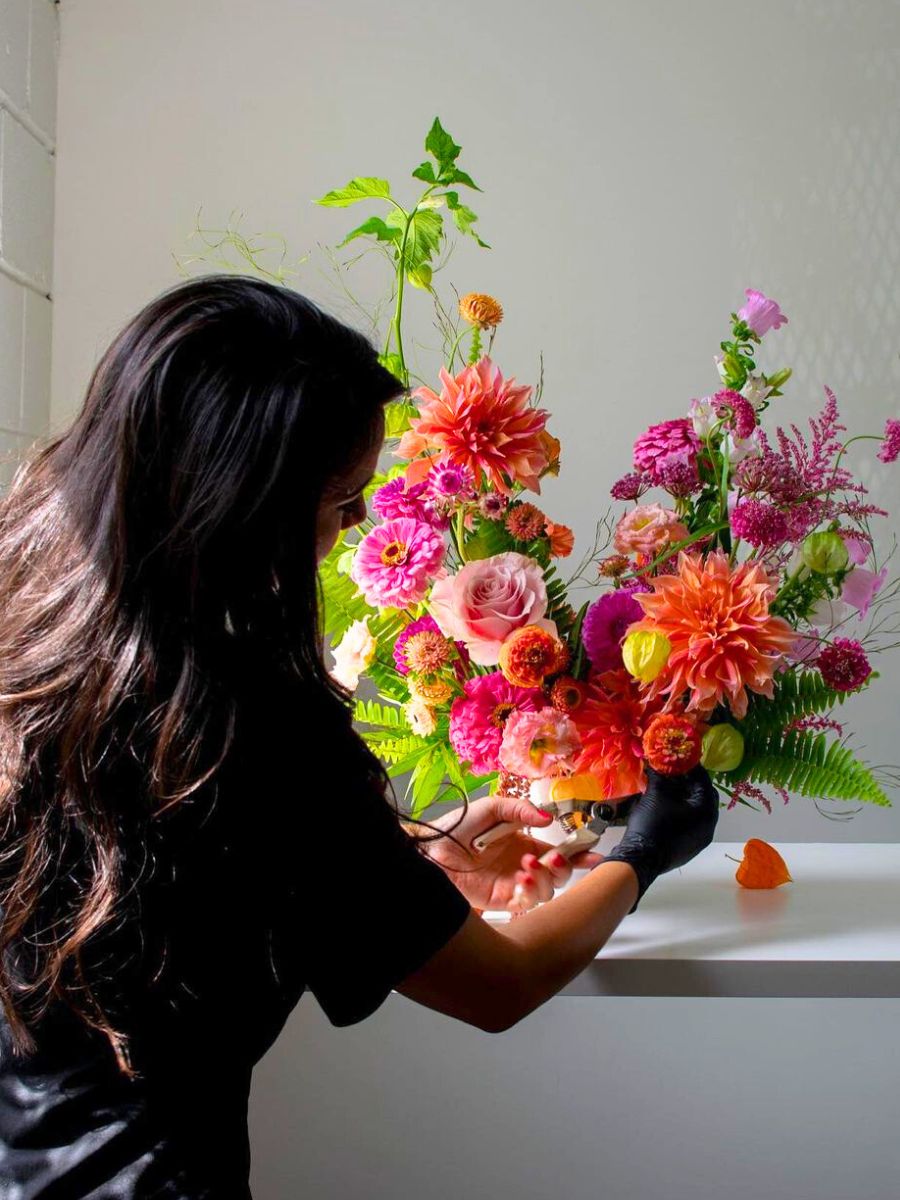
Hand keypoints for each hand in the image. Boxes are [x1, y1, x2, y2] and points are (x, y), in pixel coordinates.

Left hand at [421, 795, 601, 911]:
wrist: (431, 850)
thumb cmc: (457, 827)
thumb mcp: (492, 808)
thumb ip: (521, 810)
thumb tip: (547, 817)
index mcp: (525, 845)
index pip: (558, 853)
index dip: (578, 854)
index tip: (593, 853)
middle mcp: (523, 867)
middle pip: (558, 876)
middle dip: (564, 869)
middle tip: (557, 859)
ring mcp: (513, 885)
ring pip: (547, 892)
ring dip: (545, 879)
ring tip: (528, 866)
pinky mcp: (501, 900)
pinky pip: (527, 903)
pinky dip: (530, 892)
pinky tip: (521, 879)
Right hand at [604, 765, 719, 909]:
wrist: (641, 859)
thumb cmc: (652, 824)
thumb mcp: (655, 794)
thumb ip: (659, 775)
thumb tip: (657, 761)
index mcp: (706, 810)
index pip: (704, 781)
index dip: (691, 767)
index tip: (680, 759)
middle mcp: (709, 825)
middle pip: (703, 796)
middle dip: (689, 782)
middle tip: (674, 772)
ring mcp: (701, 838)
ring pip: (698, 810)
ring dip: (685, 797)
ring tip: (668, 787)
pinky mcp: (692, 846)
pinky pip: (693, 823)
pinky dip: (684, 811)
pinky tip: (667, 806)